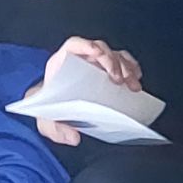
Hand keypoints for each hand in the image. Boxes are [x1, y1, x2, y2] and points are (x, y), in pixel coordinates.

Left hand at [26, 37, 143, 145]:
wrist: (54, 111)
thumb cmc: (49, 110)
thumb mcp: (46, 121)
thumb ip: (55, 129)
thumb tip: (73, 137)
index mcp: (61, 63)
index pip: (74, 45)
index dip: (87, 45)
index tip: (98, 53)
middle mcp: (80, 60)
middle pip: (100, 50)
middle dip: (112, 62)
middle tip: (119, 79)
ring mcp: (94, 64)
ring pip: (114, 56)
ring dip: (126, 67)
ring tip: (132, 85)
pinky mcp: (106, 71)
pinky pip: (122, 63)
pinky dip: (131, 68)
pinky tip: (136, 79)